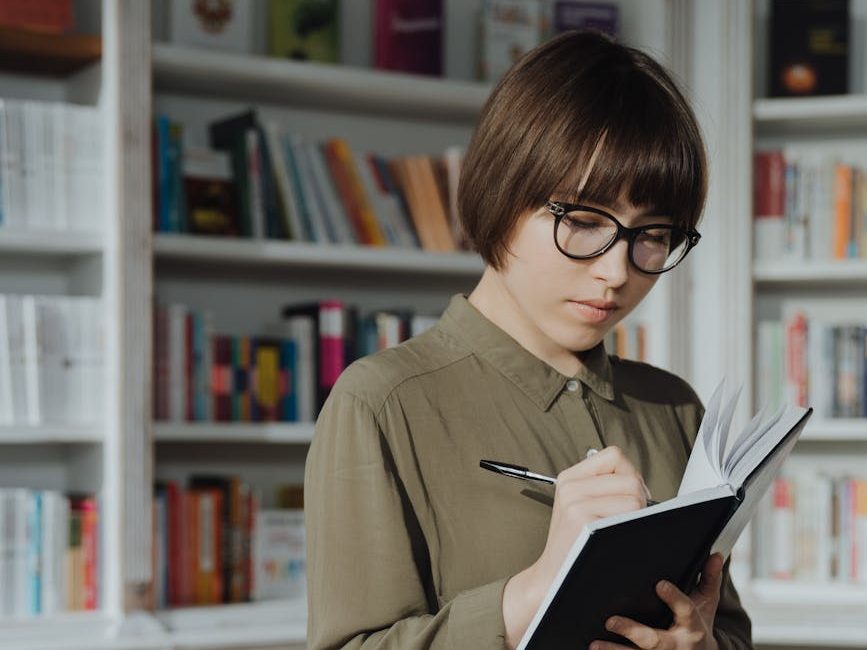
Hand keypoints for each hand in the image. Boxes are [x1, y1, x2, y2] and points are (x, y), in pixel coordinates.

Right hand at [502, 446, 649, 648]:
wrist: (551, 579)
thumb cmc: (573, 546)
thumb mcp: (577, 507)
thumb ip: (602, 488)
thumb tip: (639, 483)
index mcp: (569, 478)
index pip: (614, 456)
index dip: (629, 474)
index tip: (629, 495)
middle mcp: (570, 486)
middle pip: (630, 477)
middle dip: (639, 497)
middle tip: (628, 518)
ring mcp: (575, 503)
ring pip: (633, 495)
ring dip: (637, 514)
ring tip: (620, 529)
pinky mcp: (583, 520)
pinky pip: (628, 514)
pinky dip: (632, 526)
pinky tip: (617, 538)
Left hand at [589, 553, 724, 649]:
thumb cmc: (696, 627)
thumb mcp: (706, 605)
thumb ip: (709, 580)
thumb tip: (716, 555)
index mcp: (692, 626)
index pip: (685, 610)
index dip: (673, 597)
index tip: (659, 584)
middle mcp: (677, 645)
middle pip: (654, 640)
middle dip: (632, 631)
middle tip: (610, 620)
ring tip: (594, 644)